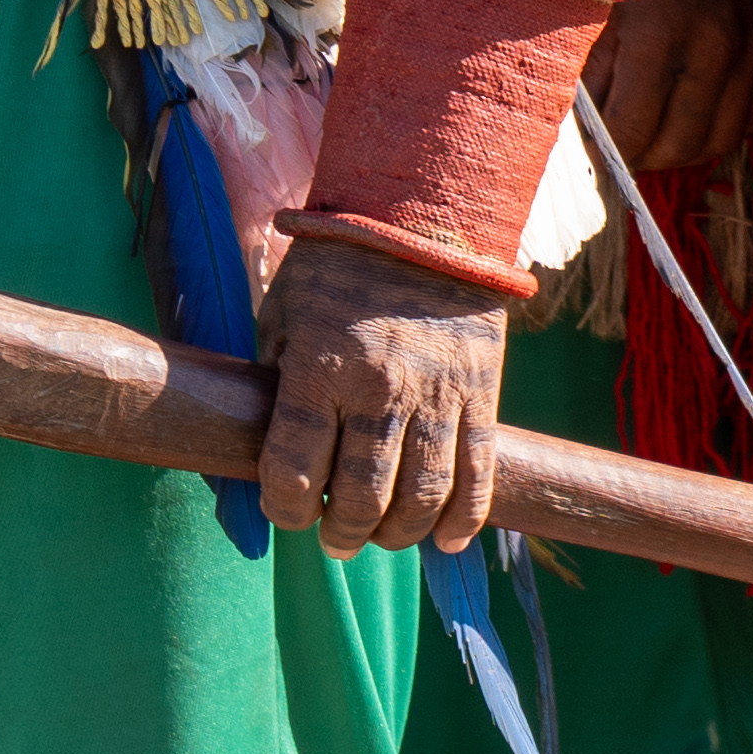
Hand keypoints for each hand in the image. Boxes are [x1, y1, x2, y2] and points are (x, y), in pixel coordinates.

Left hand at [256, 239, 512, 555]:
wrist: (427, 216)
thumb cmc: (339, 265)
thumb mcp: (285, 313)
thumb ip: (280, 379)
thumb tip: (272, 447)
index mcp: (318, 369)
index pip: (293, 472)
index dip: (285, 509)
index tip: (288, 510)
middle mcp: (377, 390)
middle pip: (360, 497)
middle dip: (341, 532)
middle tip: (335, 536)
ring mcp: (435, 396)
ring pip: (420, 497)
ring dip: (396, 534)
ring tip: (382, 534)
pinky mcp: (480, 395)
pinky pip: (477, 474)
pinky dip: (461, 519)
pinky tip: (442, 537)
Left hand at [584, 0, 752, 182]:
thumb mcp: (599, 3)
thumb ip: (589, 69)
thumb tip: (581, 130)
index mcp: (659, 32)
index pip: (632, 129)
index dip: (608, 149)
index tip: (595, 148)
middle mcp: (713, 47)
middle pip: (680, 145)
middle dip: (646, 156)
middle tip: (626, 146)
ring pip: (721, 139)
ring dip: (686, 149)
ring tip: (660, 136)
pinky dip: (727, 126)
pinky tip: (700, 113)